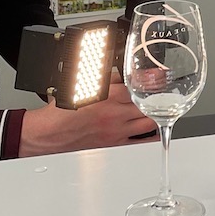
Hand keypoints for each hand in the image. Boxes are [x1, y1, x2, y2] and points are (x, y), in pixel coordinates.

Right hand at [18, 82, 157, 157]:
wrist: (49, 133)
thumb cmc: (62, 110)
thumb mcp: (83, 84)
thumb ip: (106, 77)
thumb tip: (122, 71)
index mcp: (108, 96)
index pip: (139, 86)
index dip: (153, 80)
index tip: (162, 77)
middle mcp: (115, 115)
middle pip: (148, 105)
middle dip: (158, 98)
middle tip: (165, 92)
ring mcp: (116, 131)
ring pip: (148, 123)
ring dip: (156, 114)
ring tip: (160, 108)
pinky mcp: (113, 144)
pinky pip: (139, 141)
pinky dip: (150, 135)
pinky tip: (155, 129)